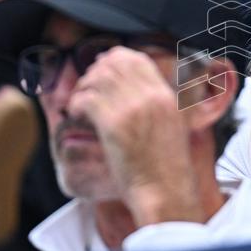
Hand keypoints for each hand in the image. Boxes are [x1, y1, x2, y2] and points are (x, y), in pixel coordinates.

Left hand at [66, 46, 203, 225]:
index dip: (115, 60)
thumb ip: (158, 105)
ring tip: (80, 104)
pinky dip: (77, 104)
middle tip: (86, 88)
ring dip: (83, 88)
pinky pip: (87, 99)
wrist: (166, 192)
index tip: (102, 71)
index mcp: (166, 96)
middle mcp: (151, 97)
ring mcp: (133, 109)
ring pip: (98, 78)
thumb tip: (137, 94)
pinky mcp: (114, 125)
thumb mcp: (173, 127)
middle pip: (115, 63)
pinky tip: (77, 117)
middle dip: (95, 72)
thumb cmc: (167, 168)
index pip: (137, 59)